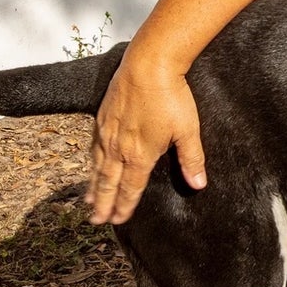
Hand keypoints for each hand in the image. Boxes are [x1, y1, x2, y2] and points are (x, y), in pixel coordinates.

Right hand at [86, 54, 206, 225]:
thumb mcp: (188, 131)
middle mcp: (119, 148)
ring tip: (88, 202)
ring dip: (93, 186)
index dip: (125, 205)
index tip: (119, 220)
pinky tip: (91, 165)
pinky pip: (93, 147)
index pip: (131, 187)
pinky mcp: (102, 117)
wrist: (149, 66)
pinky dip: (90, 162)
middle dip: (103, 203)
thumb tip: (198, 184)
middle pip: (109, 182)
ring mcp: (107, 132)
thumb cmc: (172, 97)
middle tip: (96, 220)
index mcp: (140, 154)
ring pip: (97, 166)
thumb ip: (191, 159)